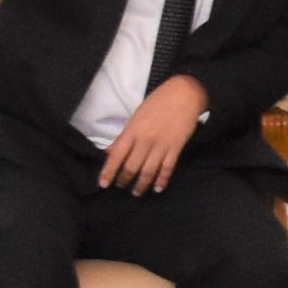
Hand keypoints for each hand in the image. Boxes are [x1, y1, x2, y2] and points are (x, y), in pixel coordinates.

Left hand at [98, 77, 207, 193]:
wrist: (184, 94)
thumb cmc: (157, 103)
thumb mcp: (136, 116)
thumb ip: (124, 136)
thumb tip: (111, 152)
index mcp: (133, 131)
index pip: (117, 155)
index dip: (109, 171)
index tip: (103, 183)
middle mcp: (145, 140)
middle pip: (132, 166)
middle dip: (124, 180)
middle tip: (121, 186)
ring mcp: (161, 145)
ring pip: (148, 171)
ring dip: (141, 184)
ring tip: (136, 192)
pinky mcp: (176, 148)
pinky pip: (167, 168)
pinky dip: (162, 180)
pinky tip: (157, 188)